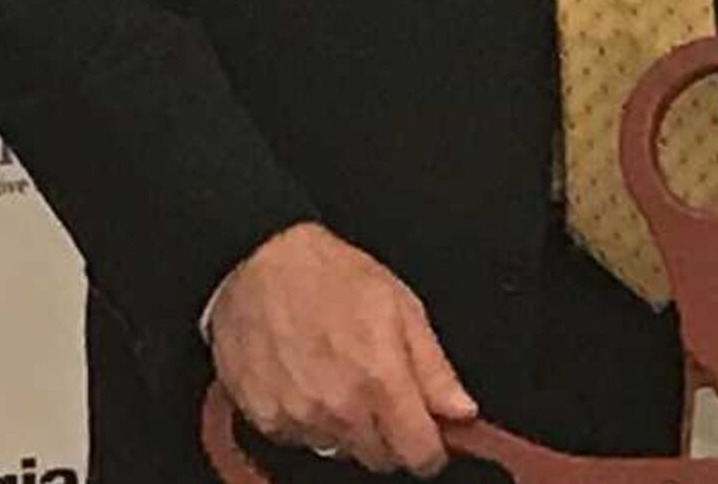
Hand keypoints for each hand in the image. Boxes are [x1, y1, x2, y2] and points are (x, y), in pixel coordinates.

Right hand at [205, 223, 477, 475]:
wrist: (257, 259)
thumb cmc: (328, 274)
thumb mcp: (400, 306)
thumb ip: (434, 368)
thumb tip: (461, 411)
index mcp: (380, 382)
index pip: (419, 455)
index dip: (430, 447)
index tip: (426, 433)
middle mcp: (339, 408)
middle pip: (380, 458)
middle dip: (387, 434)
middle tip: (375, 391)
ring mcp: (298, 417)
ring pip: (338, 449)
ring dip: (344, 427)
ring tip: (333, 377)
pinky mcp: (264, 417)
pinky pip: (298, 438)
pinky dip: (305, 419)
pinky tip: (302, 378)